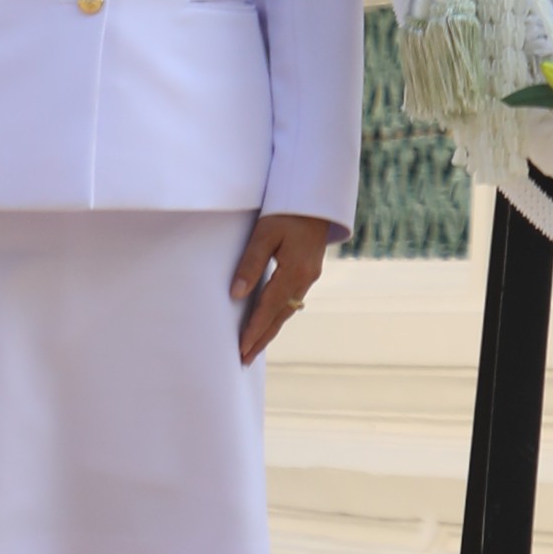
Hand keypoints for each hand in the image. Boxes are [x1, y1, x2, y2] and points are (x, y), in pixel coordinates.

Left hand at [232, 211, 332, 360]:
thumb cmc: (287, 208)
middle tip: (245, 359)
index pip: (269, 308)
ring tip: (255, 345)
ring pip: (288, 309)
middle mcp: (306, 277)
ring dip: (271, 327)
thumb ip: (250, 264)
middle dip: (262, 338)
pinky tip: (272, 317)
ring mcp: (311, 274)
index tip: (240, 350)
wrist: (316, 194)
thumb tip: (236, 295)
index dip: (254, 331)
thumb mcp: (264, 233)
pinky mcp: (311, 268)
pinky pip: (293, 298)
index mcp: (295, 271)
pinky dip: (279, 313)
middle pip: (280, 315)